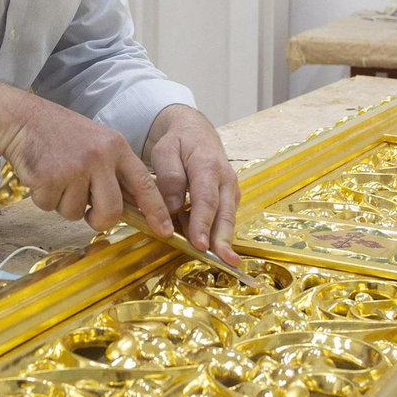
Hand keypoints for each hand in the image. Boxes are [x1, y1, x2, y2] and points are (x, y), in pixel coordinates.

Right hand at [2, 93, 173, 235]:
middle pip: (112, 210)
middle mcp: (99, 157)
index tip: (165, 230)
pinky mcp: (48, 178)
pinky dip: (44, 198)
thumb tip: (134, 207)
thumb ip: (115, 171)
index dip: (156, 210)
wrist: (22, 119)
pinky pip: (51, 207)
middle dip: (100, 220)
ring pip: (76, 213)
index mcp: (116, 147)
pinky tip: (42, 175)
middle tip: (90, 214)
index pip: (144, 183)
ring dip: (65, 203)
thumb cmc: (62, 135)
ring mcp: (73, 168)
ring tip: (58, 177)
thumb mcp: (98, 143)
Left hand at [144, 104, 241, 265]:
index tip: (200, 244)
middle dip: (223, 240)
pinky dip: (219, 234)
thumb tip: (173, 208)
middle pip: (225, 214)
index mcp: (208, 166)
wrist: (196, 133)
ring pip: (228, 219)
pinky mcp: (229, 199)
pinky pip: (224, 219)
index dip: (203, 223)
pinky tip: (211, 249)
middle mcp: (226, 180)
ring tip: (225, 263)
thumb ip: (169, 177)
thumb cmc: (178, 143)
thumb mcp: (166, 150)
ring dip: (225, 241)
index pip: (206, 199)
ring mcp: (230, 190)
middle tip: (223, 261)